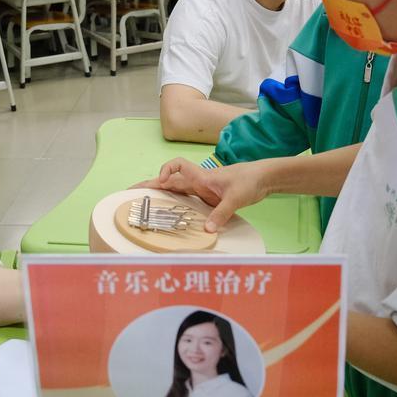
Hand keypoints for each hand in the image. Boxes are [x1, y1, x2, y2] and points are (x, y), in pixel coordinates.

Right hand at [134, 158, 270, 231]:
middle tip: (131, 193)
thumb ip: (221, 214)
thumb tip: (207, 230)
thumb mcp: (236, 198)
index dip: (165, 171)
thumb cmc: (249, 181)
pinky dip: (175, 204)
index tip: (161, 183)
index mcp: (201, 177)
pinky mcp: (208, 197)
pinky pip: (186, 199)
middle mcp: (198, 182)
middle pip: (169, 180)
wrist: (264, 178)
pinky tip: (170, 214)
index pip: (177, 165)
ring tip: (144, 204)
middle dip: (150, 185)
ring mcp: (203, 189)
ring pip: (176, 190)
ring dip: (160, 195)